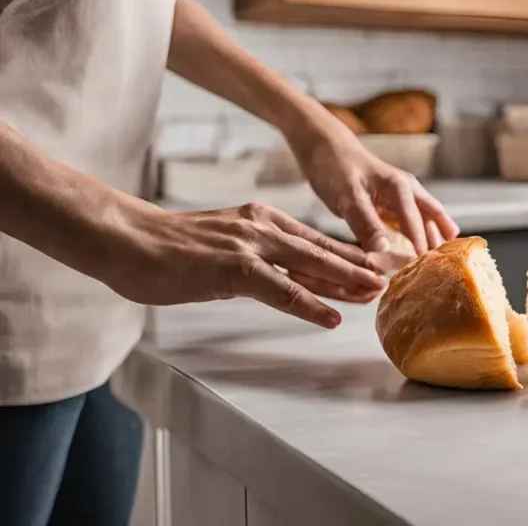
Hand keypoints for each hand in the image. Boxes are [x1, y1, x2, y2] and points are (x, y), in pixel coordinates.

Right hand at [109, 202, 384, 327]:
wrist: (127, 239)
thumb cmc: (169, 248)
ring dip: (346, 282)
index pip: (315, 240)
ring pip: (310, 266)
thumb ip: (257, 259)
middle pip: (322, 251)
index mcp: (262, 220)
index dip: (348, 256)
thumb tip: (282, 280)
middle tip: (390, 280)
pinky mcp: (234, 268)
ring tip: (375, 295)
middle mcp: (263, 227)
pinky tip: (331, 318)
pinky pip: (282, 290)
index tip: (375, 268)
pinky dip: (310, 305)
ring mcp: (250, 246)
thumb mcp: (225, 246)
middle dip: (359, 267)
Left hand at [286, 118, 458, 254]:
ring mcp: (401, 195)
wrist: (324, 149)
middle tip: (451, 265)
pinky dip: (419, 234)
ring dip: (435, 237)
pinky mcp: (391, 202)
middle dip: (442, 240)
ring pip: (426, 219)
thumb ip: (366, 223)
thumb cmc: (335, 168)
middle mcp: (408, 190)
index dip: (422, 246)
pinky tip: (419, 250)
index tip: (428, 268)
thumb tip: (384, 250)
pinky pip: (411, 221)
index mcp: (401, 188)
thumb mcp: (348, 197)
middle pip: (433, 218)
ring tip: (445, 260)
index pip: (417, 223)